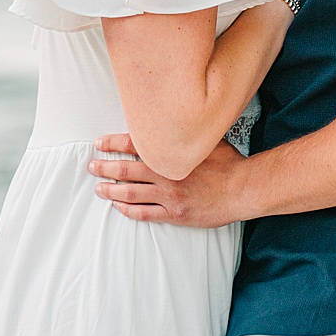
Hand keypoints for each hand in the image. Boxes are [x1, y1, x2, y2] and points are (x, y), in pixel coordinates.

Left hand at [88, 134, 250, 226]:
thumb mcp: (210, 140)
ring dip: (111, 190)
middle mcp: (167, 174)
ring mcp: (170, 195)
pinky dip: (128, 210)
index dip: (114, 143)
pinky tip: (119, 207)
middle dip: (106, 167)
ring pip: (131, 193)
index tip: (100, 143)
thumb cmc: (230, 163)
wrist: (243, 188)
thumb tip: (178, 122)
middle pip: (127, 170)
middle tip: (92, 166)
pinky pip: (145, 213)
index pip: (135, 144)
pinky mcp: (175, 213)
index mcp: (173, 153)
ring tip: (99, 188)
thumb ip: (190, 134)